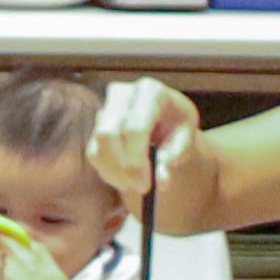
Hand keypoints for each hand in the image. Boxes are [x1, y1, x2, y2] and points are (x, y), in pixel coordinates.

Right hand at [88, 78, 198, 200]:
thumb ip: (173, 157)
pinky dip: (110, 172)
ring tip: (138, 184)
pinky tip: (127, 177)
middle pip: (108, 134)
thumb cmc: (177, 126)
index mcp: (150, 91)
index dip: (137, 159)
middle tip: (141, 188)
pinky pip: (95, 154)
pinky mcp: (97, 126)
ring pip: (99, 147)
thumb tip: (161, 181)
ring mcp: (106, 108)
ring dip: (117, 173)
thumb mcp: (184, 139)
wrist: (166, 120)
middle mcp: (122, 94)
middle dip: (123, 167)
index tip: (148, 182)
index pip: (133, 127)